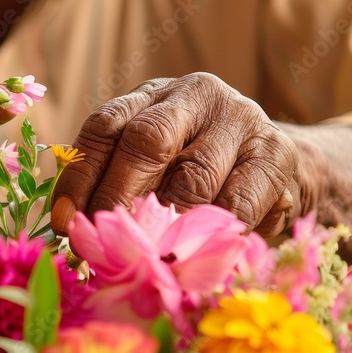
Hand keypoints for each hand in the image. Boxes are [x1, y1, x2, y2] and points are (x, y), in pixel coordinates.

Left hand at [51, 72, 319, 235]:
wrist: (286, 170)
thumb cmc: (204, 177)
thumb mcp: (159, 170)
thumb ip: (120, 187)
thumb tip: (75, 230)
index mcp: (154, 96)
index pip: (106, 126)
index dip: (80, 175)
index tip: (65, 221)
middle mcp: (195, 95)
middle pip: (146, 140)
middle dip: (117, 197)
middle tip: (104, 242)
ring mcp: (240, 119)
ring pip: (193, 176)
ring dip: (166, 225)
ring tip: (147, 257)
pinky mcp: (276, 153)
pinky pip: (236, 203)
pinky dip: (211, 235)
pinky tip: (196, 255)